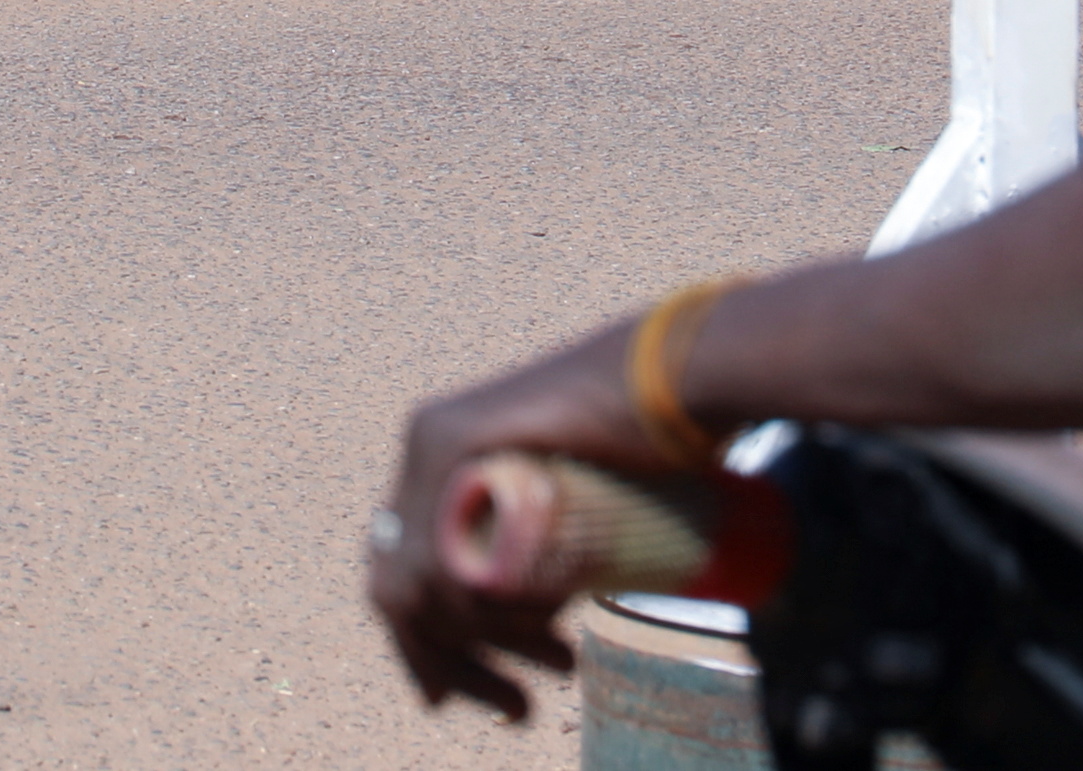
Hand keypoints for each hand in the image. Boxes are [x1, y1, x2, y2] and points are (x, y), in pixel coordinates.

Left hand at [370, 334, 659, 718]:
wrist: (681, 374)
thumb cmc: (646, 440)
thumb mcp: (576, 509)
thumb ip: (547, 550)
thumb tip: (540, 622)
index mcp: (435, 463)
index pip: (406, 577)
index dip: (429, 652)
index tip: (487, 696)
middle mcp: (422, 448)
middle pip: (401, 589)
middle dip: (450, 666)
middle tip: (517, 708)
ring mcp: (434, 442)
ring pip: (423, 585)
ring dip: (485, 650)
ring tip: (562, 663)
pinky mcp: (461, 440)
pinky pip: (440, 556)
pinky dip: (476, 611)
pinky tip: (539, 630)